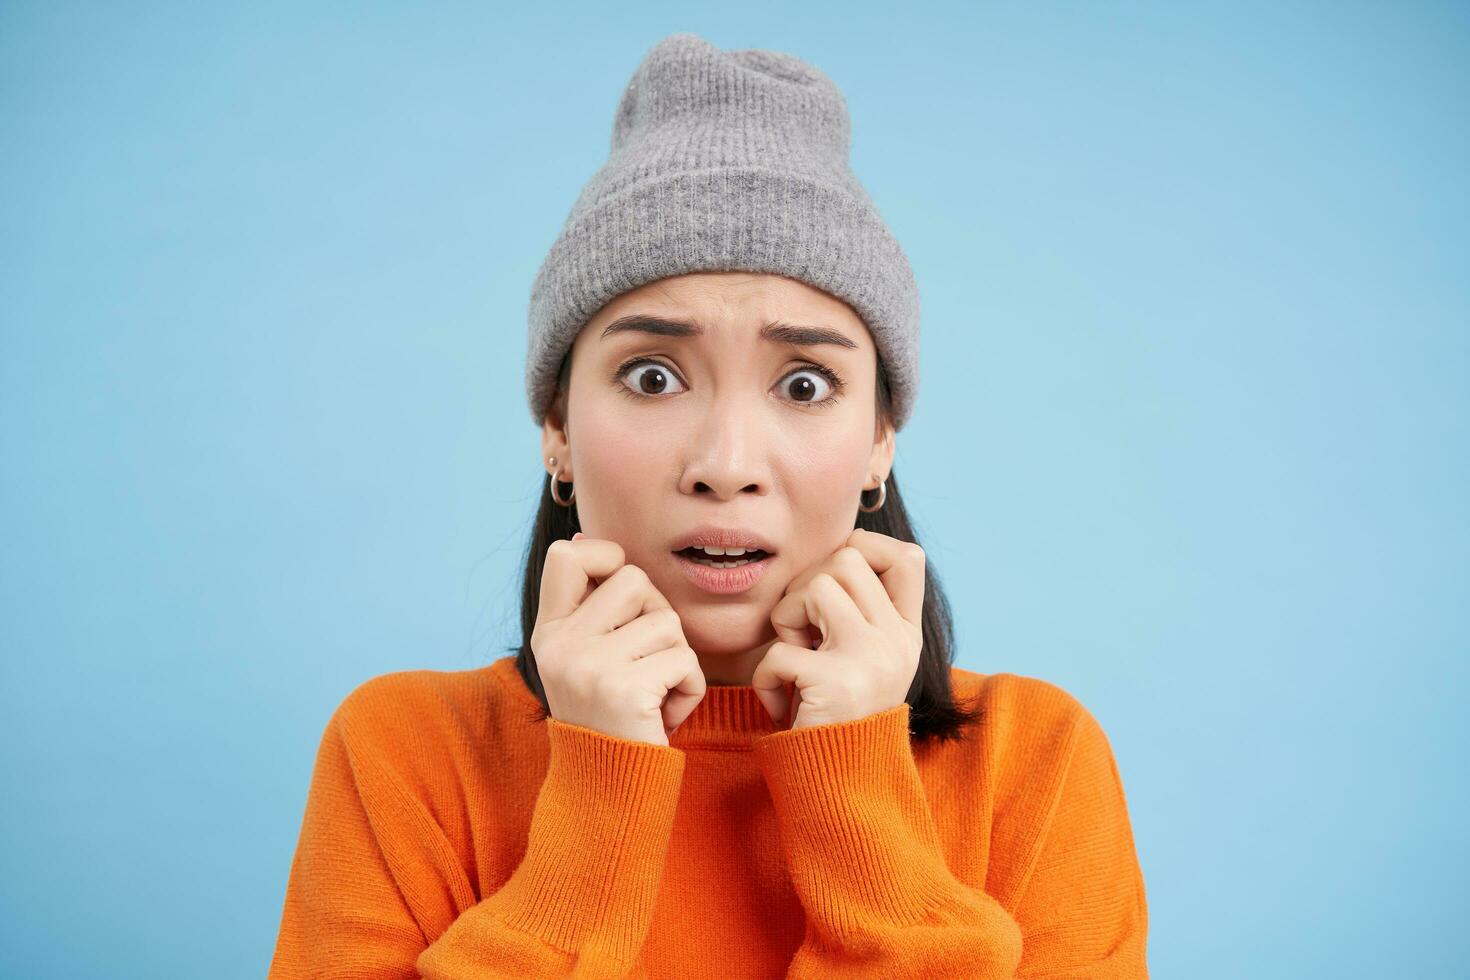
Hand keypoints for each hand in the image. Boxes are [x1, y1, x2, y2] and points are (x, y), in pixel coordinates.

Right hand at [530, 531, 706, 745]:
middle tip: (647, 662)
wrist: (608, 793)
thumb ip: (591, 607)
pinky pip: (684, 660)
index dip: (605, 558)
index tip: (619, 594)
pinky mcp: (624, 689)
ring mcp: (588, 666)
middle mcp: (560, 645)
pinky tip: (664, 716)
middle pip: (634, 579)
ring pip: (667, 621)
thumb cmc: (612, 720)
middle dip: (657, 617)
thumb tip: (587, 541)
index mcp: (548, 633)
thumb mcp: (586, 659)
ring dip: (678, 659)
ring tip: (655, 695)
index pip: (567, 555)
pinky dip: (690, 689)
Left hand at [751, 528, 924, 729]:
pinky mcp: (836, 684)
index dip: (864, 547)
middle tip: (802, 633)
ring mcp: (871, 659)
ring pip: (818, 586)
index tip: (835, 577)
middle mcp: (898, 642)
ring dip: (787, 620)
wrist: (841, 789)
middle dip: (807, 586)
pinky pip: (779, 649)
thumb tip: (838, 551)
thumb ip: (861, 614)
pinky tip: (781, 703)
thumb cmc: (838, 720)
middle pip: (848, 559)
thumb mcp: (867, 661)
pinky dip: (765, 676)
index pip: (908, 557)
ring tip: (793, 661)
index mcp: (906, 634)